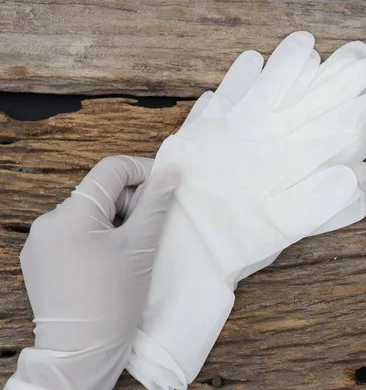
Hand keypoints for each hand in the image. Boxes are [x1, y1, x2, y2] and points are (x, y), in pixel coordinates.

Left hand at [7, 156, 178, 389]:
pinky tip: (109, 261)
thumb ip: (156, 202)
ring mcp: (40, 242)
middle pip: (98, 193)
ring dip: (114, 221)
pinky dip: (96, 238)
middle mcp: (48, 221)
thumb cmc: (115, 298)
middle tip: (150, 227)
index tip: (164, 187)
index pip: (111, 170)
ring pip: (87, 214)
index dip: (142, 171)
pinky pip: (73, 235)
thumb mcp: (141, 245)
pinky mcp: (40, 260)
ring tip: (131, 249)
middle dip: (129, 202)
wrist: (81, 350)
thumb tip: (170, 171)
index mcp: (72, 214)